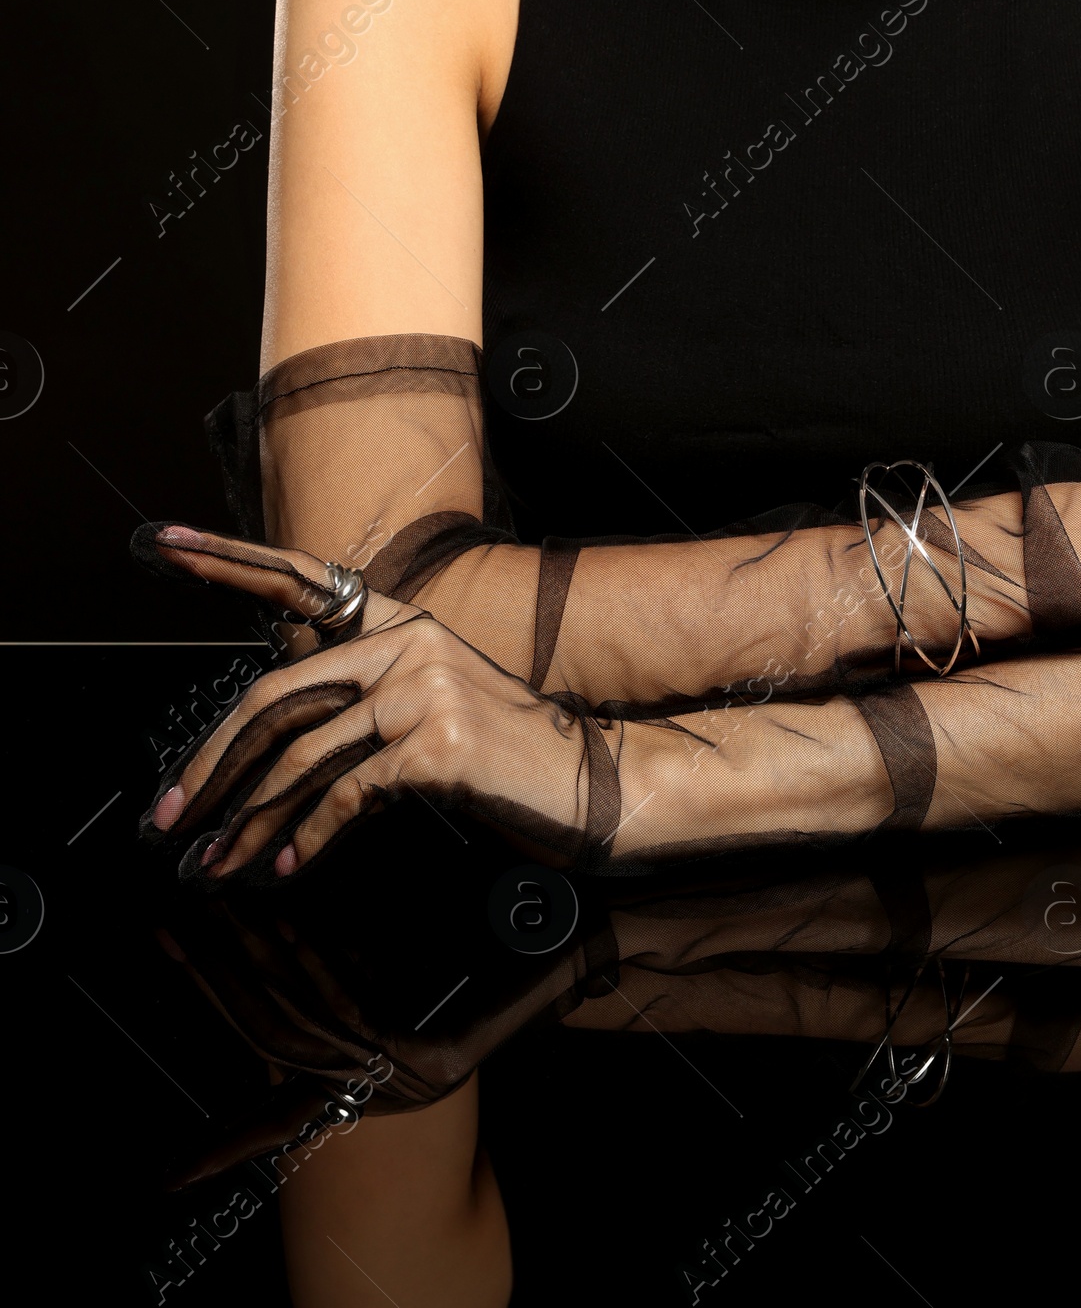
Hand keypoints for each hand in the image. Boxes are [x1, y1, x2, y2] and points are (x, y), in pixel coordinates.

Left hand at [138, 526, 600, 878]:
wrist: (590, 784)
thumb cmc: (502, 758)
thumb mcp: (427, 712)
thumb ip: (358, 708)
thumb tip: (263, 756)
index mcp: (402, 622)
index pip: (299, 581)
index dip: (226, 559)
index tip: (162, 541)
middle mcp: (411, 640)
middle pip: (277, 695)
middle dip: (210, 764)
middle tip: (167, 818)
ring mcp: (426, 687)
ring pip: (302, 755)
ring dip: (248, 821)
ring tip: (217, 865)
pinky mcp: (437, 742)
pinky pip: (346, 793)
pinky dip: (308, 837)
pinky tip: (289, 866)